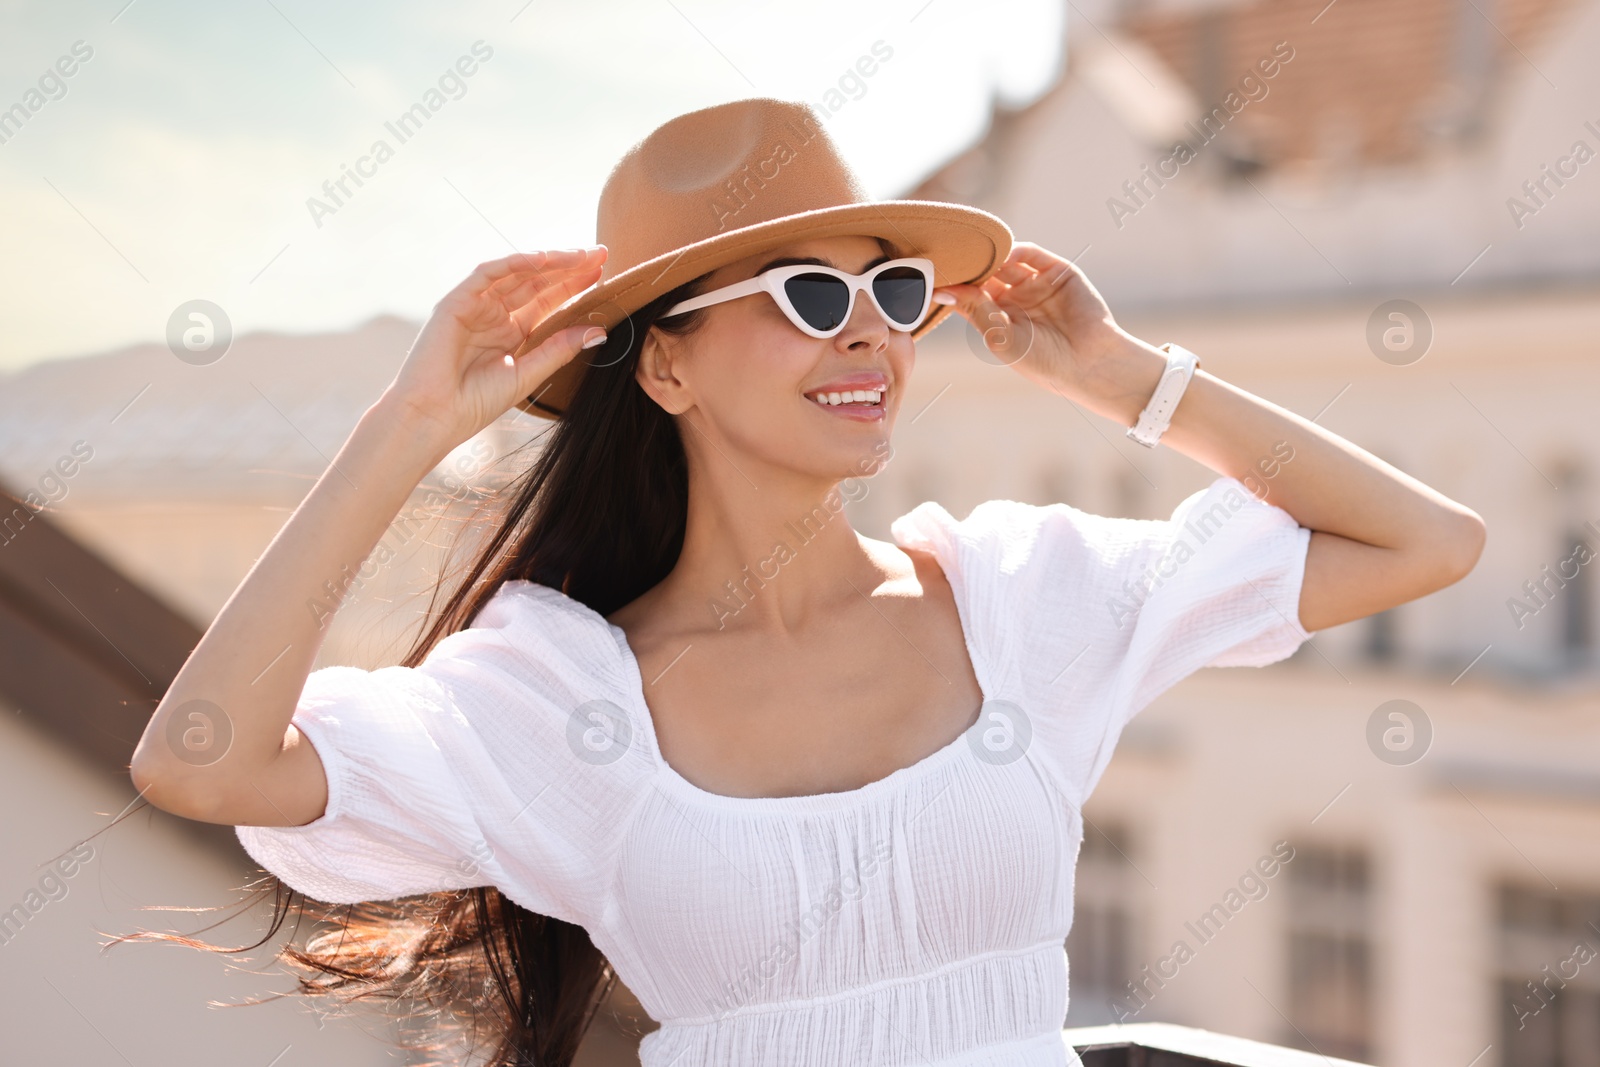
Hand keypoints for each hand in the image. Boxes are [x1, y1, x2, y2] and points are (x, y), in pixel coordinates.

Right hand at [382, 248, 609, 451]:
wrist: (434, 417)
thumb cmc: (475, 403)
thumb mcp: (528, 374)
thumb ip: (560, 350)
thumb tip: (599, 330)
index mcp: (511, 332)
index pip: (548, 302)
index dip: (575, 287)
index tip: (605, 276)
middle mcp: (494, 315)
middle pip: (537, 283)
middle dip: (569, 268)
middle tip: (602, 254)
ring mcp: (475, 306)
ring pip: (517, 274)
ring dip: (549, 262)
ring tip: (581, 255)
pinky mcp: (456, 302)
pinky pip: (487, 274)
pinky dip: (514, 263)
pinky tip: (543, 259)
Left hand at [936, 241, 1161, 420]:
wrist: (1089, 363)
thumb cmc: (1042, 360)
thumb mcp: (1000, 336)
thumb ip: (973, 308)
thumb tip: (940, 290)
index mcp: (997, 319)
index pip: (967, 294)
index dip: (952, 284)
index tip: (929, 273)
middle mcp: (1014, 299)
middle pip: (984, 273)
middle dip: (968, 264)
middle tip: (946, 253)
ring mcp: (1035, 283)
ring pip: (1004, 261)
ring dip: (989, 255)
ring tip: (971, 250)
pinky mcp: (1056, 272)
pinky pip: (1030, 254)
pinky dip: (1014, 249)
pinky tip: (1000, 252)